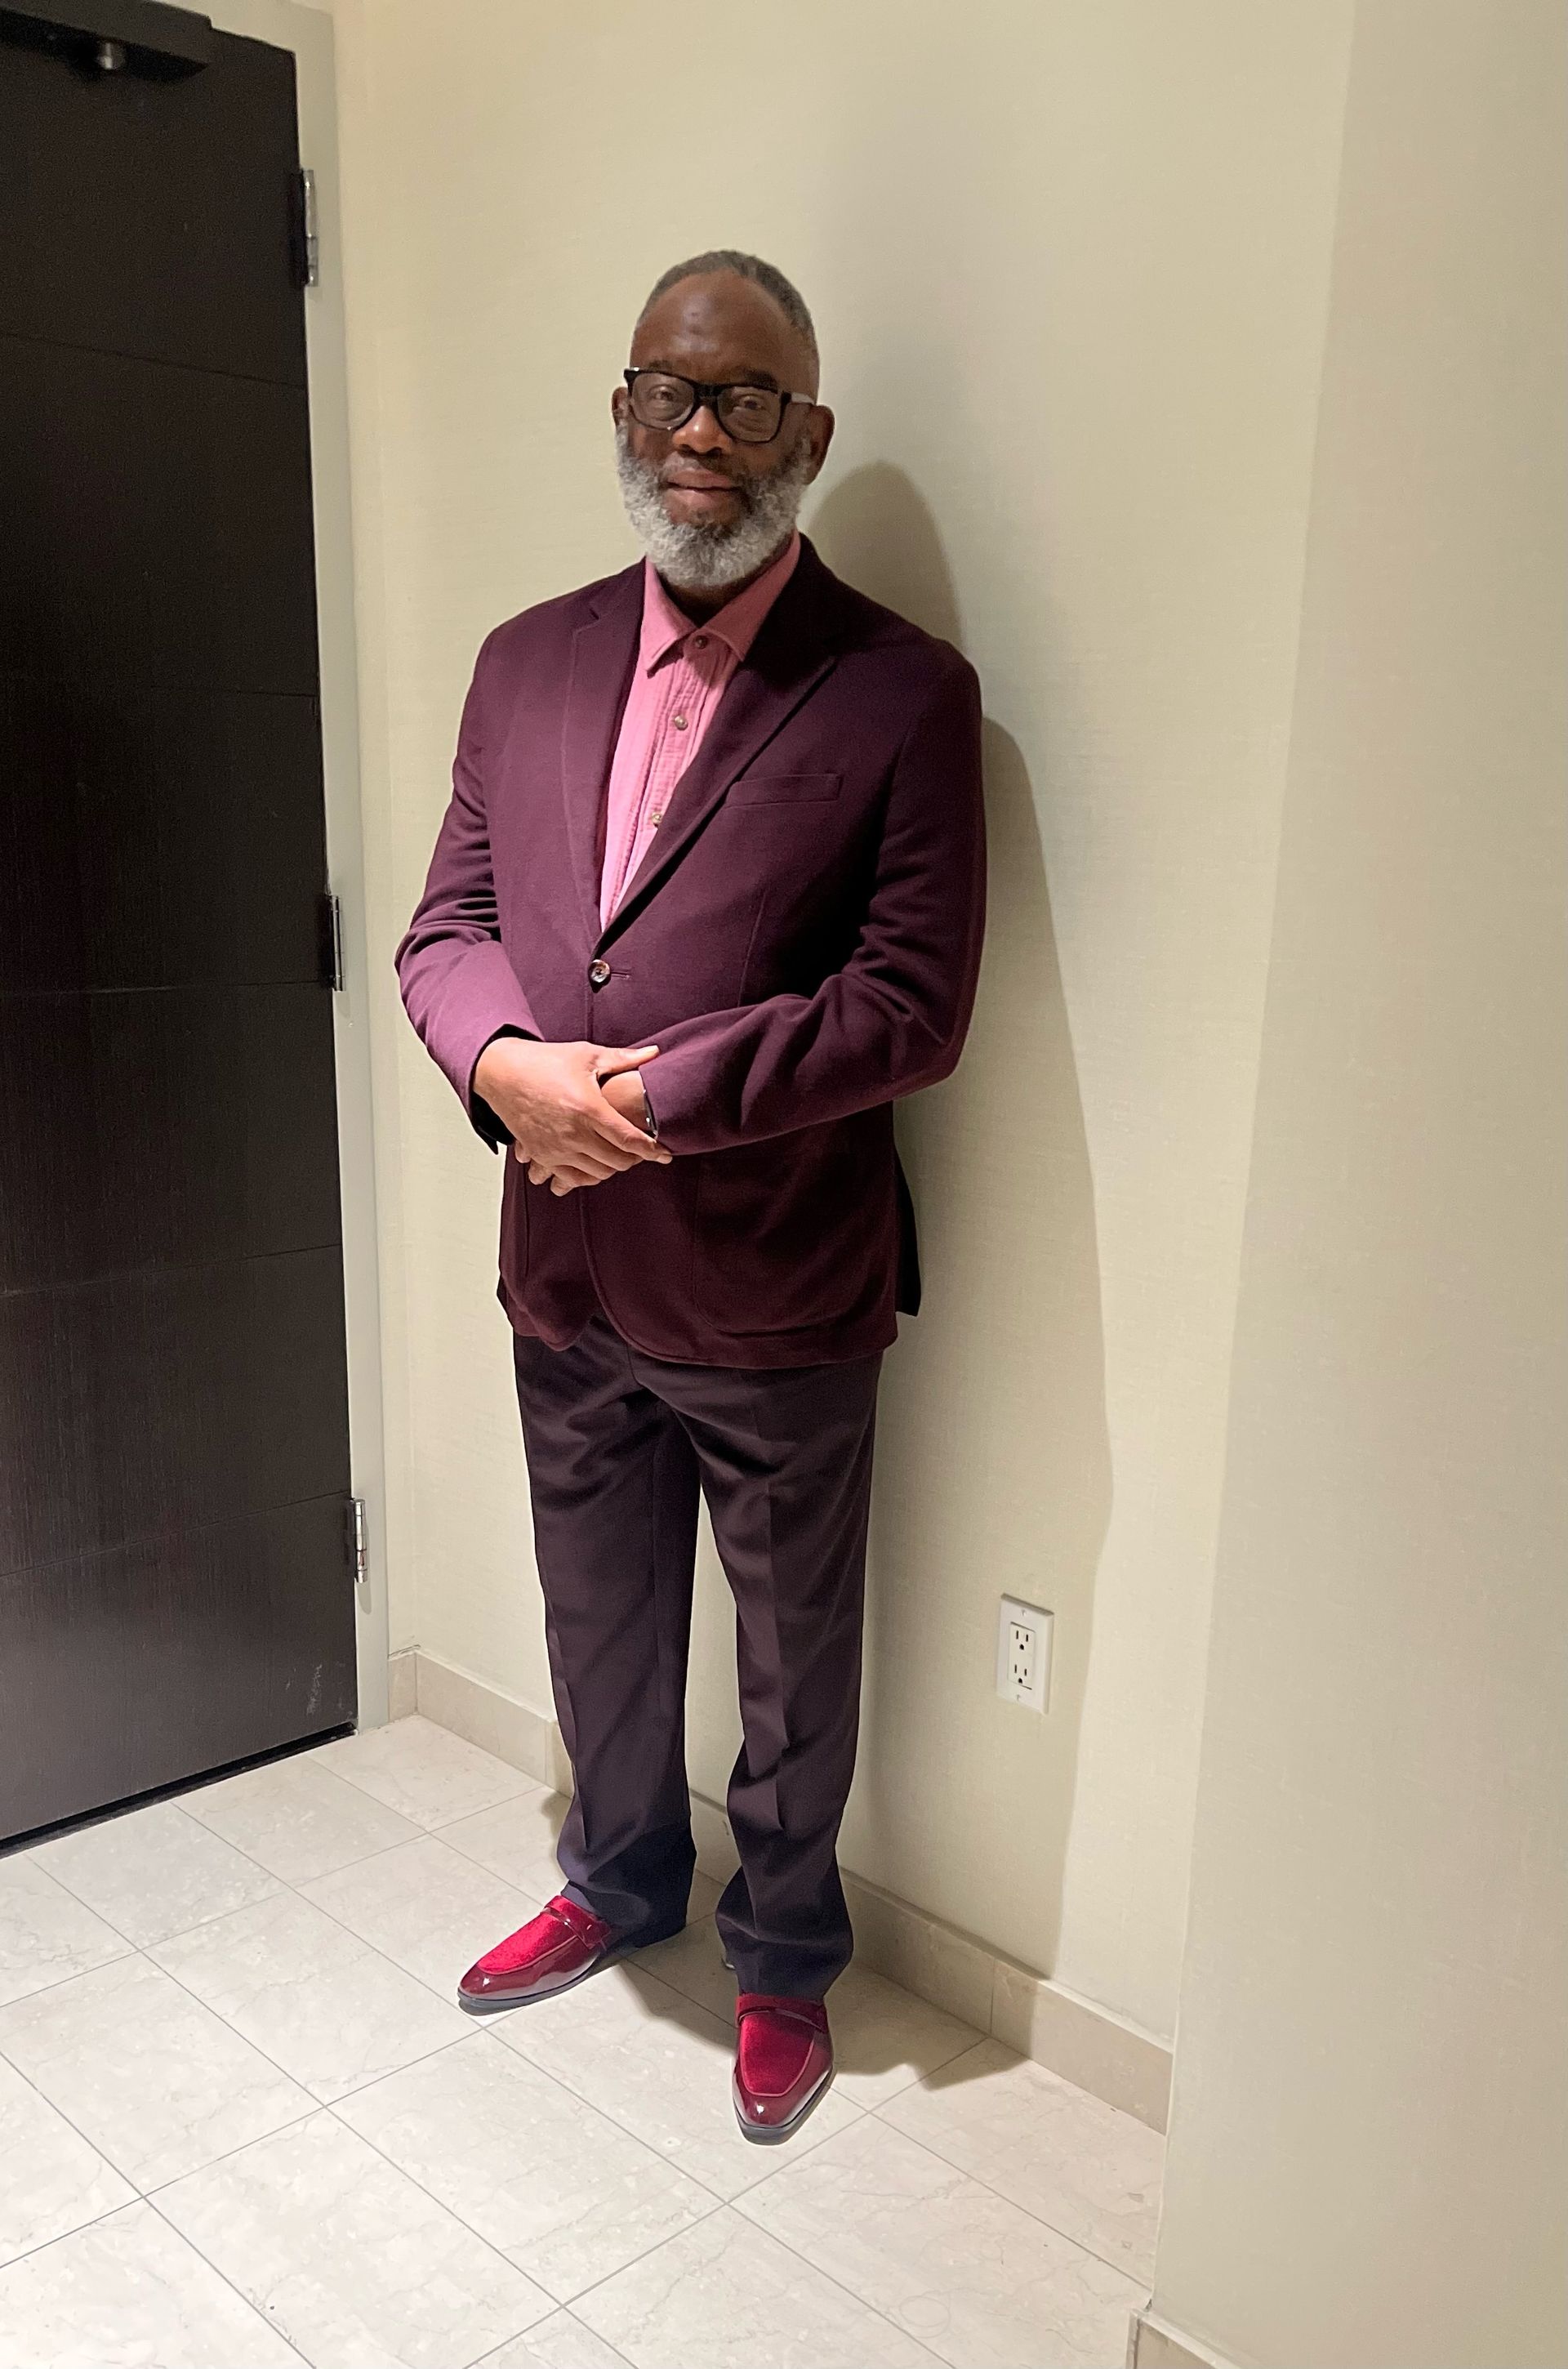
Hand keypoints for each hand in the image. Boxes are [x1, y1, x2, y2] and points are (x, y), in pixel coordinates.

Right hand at [472, 1037, 669, 1191]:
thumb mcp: (586, 1056)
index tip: (664, 1153)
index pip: (629, 1139)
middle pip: (617, 1161)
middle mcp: (573, 1133)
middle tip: (640, 1149)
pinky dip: (587, 1175)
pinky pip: (571, 1178)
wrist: (502, 1073)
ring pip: (597, 1173)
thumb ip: (624, 1059)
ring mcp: (555, 1148)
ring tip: (618, 1153)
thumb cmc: (544, 1062)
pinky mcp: (541, 1155)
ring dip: (612, 1167)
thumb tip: (654, 1053)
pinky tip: (594, 1161)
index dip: (652, 1150)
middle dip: (635, 1158)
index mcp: (588, 1108)